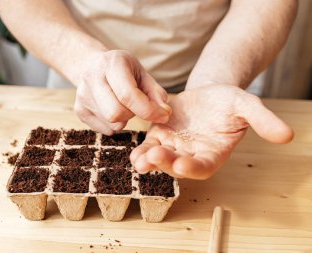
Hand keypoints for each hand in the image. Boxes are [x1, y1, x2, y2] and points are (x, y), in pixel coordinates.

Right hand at [74, 50, 171, 134]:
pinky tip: (114, 109)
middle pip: (116, 113)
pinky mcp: (79, 110)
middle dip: (133, 114)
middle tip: (137, 106)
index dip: (149, 110)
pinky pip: (105, 129)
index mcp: (111, 64)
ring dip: (125, 119)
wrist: (92, 65)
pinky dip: (115, 124)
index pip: (128, 95)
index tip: (163, 115)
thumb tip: (164, 112)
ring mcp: (82, 95)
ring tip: (124, 105)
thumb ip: (155, 92)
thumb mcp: (141, 73)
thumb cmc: (122, 70)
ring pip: (111, 123)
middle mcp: (92, 78)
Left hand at [130, 85, 293, 178]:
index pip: (203, 166)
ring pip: (160, 159)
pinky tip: (133, 152)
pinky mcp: (160, 137)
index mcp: (213, 153)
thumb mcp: (246, 104)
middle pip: (178, 165)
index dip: (194, 167)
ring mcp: (174, 148)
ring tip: (139, 160)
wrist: (208, 93)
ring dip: (149, 161)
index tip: (184, 165)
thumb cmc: (228, 100)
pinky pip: (149, 146)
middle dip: (166, 163)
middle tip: (155, 158)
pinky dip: (141, 151)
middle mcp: (192, 155)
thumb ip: (263, 120)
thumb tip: (288, 135)